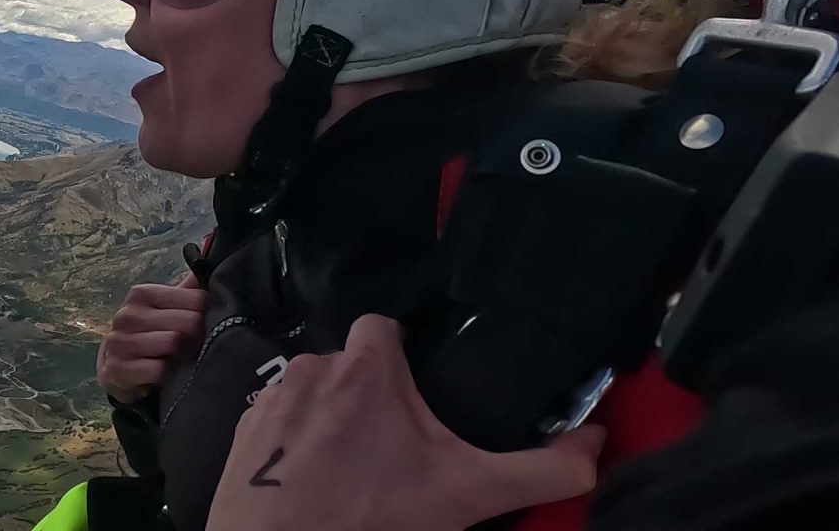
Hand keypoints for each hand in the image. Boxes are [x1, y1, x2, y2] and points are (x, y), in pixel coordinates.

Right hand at [97, 271, 205, 401]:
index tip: (209, 324)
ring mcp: (120, 342)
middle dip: (198, 336)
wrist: (116, 366)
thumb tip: (211, 253)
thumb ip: (188, 288)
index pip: (195, 299)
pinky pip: (158, 370)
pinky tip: (167, 374)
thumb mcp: (165, 308)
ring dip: (184, 355)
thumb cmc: (149, 333)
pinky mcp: (118, 369)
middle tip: (200, 345)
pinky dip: (168, 374)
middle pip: (187, 322)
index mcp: (142, 294)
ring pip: (173, 344)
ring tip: (184, 358)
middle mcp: (128, 315)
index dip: (208, 314)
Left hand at [208, 315, 603, 530]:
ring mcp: (269, 399)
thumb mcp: (467, 495)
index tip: (418, 396)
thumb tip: (597, 445)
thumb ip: (539, 469)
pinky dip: (291, 446)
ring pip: (312, 393)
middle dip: (369, 399)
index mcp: (366, 366)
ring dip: (329, 421)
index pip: (386, 326)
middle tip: (391, 453)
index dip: (403, 355)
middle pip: (351, 365)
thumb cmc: (370, 519)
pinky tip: (309, 484)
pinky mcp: (241, 433)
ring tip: (349, 472)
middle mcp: (312, 367)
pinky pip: (275, 422)